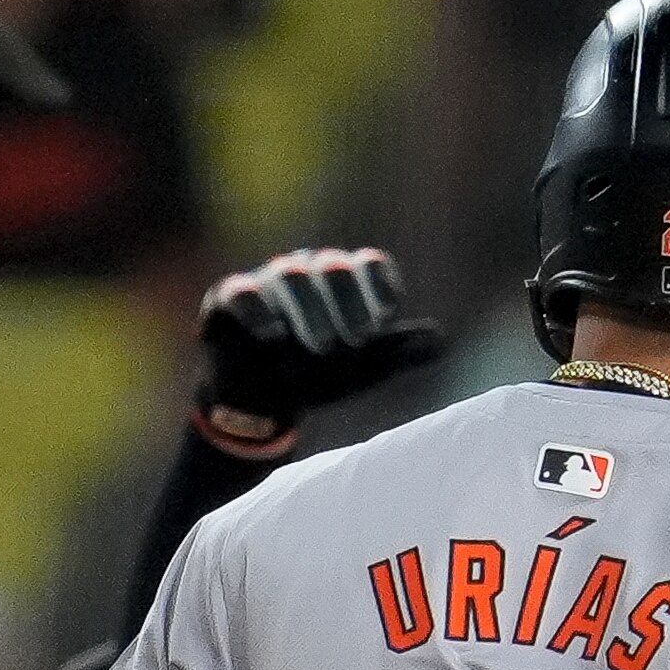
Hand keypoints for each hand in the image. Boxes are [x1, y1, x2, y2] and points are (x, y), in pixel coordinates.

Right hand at [196, 246, 446, 439]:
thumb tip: (441, 340)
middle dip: (348, 303)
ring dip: (310, 310)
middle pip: (334, 266)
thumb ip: (400, 354)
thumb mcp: (364, 371)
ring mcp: (267, 282)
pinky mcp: (228, 297)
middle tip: (357, 341)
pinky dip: (258, 309)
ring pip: (292, 276)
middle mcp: (309, 272)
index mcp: (346, 283)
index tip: (385, 317)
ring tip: (322, 348)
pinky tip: (273, 336)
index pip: (370, 265)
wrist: (263, 404)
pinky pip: (242, 290)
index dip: (380, 286)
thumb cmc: (319, 378)